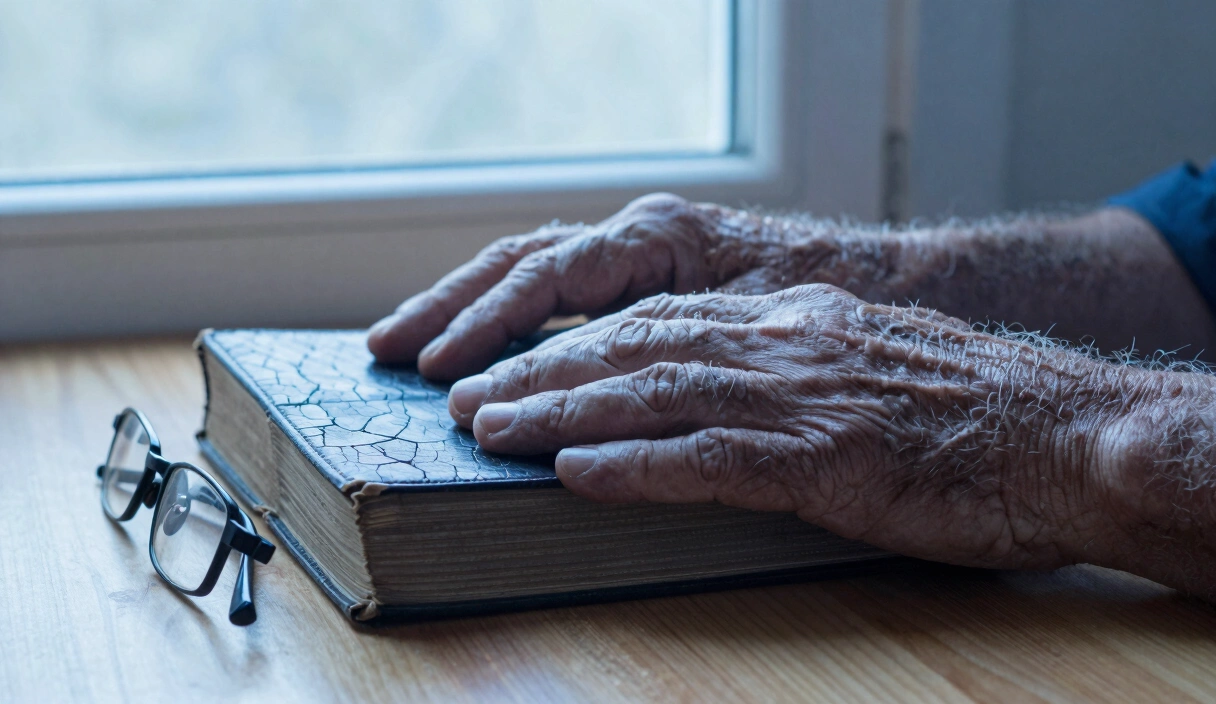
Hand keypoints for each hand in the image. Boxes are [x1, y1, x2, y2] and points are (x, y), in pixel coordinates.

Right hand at [367, 193, 817, 379]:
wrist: (894, 287)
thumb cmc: (831, 301)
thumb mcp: (751, 323)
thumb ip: (667, 343)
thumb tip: (583, 386)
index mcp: (658, 237)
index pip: (548, 276)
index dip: (490, 325)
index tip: (445, 372)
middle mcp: (636, 238)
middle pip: (519, 264)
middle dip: (450, 307)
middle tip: (387, 352)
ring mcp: (636, 256)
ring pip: (530, 273)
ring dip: (463, 308)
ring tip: (401, 343)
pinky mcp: (643, 283)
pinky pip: (558, 294)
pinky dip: (508, 319)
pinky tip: (474, 343)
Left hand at [444, 284, 1137, 570]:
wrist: (1065, 432)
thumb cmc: (968, 412)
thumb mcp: (865, 364)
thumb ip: (789, 365)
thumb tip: (713, 392)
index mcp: (790, 318)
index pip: (658, 320)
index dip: (578, 343)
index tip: (518, 364)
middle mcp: (782, 342)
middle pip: (634, 347)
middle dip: (543, 372)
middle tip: (471, 397)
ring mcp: (800, 396)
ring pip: (651, 392)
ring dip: (561, 412)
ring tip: (491, 431)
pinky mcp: (823, 458)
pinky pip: (707, 458)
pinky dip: (634, 465)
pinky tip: (576, 474)